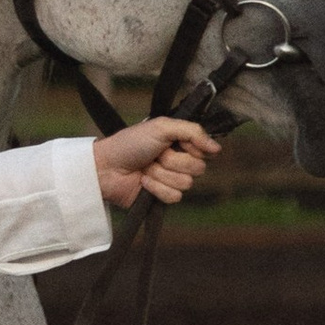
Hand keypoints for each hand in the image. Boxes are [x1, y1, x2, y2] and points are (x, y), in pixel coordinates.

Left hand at [93, 117, 219, 209]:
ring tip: (146, 168)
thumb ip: (192, 131)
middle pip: (198, 168)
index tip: (177, 143)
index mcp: (180, 143)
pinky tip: (143, 182)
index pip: (206, 151)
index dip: (192, 148)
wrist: (106, 167)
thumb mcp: (161, 126)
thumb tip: (217, 148)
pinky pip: (174, 197)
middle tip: (155, 155)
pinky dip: (156, 188)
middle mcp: (179, 161)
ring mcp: (171, 180)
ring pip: (186, 184)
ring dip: (161, 174)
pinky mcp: (162, 197)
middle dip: (173, 161)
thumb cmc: (129, 143)